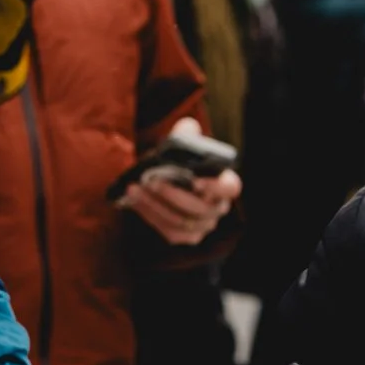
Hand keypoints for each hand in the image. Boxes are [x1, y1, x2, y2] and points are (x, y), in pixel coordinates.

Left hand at [119, 121, 240, 245]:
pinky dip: (150, 215)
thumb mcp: (183, 144)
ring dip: (156, 205)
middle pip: (200, 209)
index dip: (215, 187)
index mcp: (224, 183)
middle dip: (173, 195)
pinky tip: (134, 200)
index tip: (195, 180)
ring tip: (135, 188)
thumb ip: (187, 134)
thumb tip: (188, 127)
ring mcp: (203, 225)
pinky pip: (170, 231)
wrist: (166, 178)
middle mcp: (217, 208)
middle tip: (152, 181)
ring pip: (182, 222)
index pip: (230, 187)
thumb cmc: (179, 160)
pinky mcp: (186, 236)